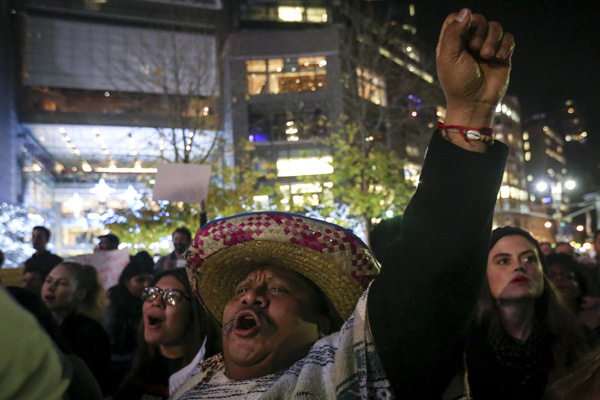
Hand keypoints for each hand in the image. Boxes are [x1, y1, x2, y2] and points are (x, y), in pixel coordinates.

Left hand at [437, 9, 514, 127]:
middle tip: (474, 51)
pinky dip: (505, 46)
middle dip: (479, 32)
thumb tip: (466, 11)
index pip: (456, 18)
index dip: (461, 22)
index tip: (463, 36)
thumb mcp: (449, 57)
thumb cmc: (458, 83)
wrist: (475, 103)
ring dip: (493, 40)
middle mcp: (469, 42)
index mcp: (452, 42)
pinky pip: (508, 38)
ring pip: (495, 26)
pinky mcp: (502, 55)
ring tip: (487, 57)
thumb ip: (453, 33)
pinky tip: (499, 58)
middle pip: (478, 19)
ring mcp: (486, 47)